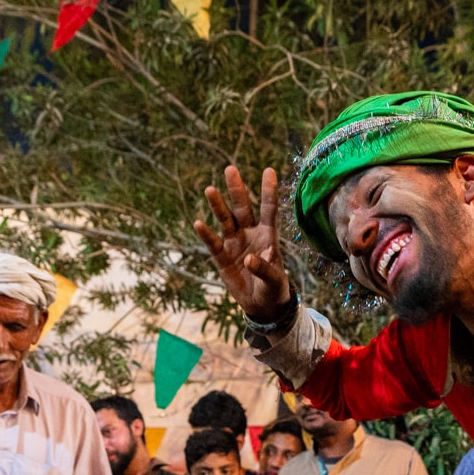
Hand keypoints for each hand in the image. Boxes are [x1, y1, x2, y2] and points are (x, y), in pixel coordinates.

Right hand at [194, 165, 291, 322]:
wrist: (261, 305)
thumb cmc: (274, 289)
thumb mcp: (274, 280)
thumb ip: (264, 269)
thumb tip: (248, 260)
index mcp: (268, 235)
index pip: (269, 209)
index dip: (269, 191)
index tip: (269, 170)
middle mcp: (250, 234)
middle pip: (243, 208)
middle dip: (237, 189)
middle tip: (230, 169)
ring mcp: (234, 244)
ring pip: (225, 220)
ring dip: (218, 206)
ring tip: (210, 189)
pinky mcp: (222, 257)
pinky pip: (212, 243)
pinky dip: (206, 234)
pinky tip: (199, 223)